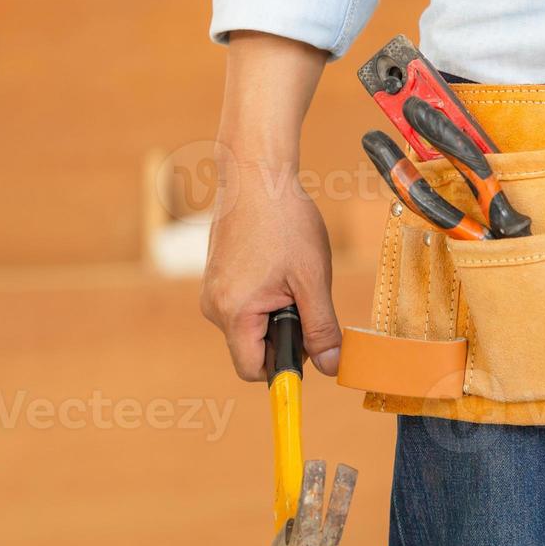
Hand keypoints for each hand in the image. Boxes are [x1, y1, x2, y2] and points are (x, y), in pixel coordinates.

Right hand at [199, 33, 340, 379]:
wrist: (256, 175)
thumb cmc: (285, 223)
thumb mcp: (312, 279)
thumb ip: (322, 328)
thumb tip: (331, 368)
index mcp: (233, 313)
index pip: (254, 370)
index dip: (285, 366)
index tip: (310, 348)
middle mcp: (213, 307)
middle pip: (254, 348)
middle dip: (286, 333)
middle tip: (306, 295)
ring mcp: (213, 290)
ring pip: (252, 325)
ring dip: (278, 312)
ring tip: (293, 274)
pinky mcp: (218, 277)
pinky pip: (245, 304)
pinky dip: (267, 295)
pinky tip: (280, 264)